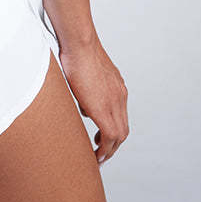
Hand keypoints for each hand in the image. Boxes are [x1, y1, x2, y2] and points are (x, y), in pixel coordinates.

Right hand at [58, 36, 128, 166]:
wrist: (80, 44)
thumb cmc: (77, 50)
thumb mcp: (85, 70)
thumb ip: (88, 88)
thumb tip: (84, 105)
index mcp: (117, 86)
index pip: (119, 114)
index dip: (112, 128)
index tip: (103, 136)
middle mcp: (120, 96)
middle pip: (123, 128)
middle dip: (113, 144)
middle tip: (102, 152)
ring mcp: (115, 103)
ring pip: (119, 136)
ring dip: (110, 149)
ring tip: (99, 157)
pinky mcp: (104, 111)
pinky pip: (109, 137)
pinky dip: (105, 149)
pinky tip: (97, 155)